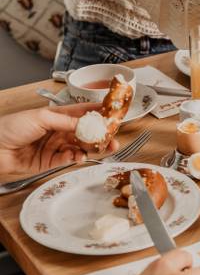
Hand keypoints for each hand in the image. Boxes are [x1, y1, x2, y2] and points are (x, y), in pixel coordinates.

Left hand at [0, 104, 116, 174]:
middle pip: (85, 133)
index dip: (98, 114)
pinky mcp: (51, 162)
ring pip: (80, 147)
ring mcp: (56, 147)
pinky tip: (78, 156)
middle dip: (100, 136)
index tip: (113, 115)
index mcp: (57, 116)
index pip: (82, 113)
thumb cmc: (11, 127)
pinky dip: (76, 158)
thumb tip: (87, 123)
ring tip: (102, 149)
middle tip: (113, 139)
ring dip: (92, 148)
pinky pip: (69, 159)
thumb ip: (67, 121)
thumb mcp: (42, 118)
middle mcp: (59, 131)